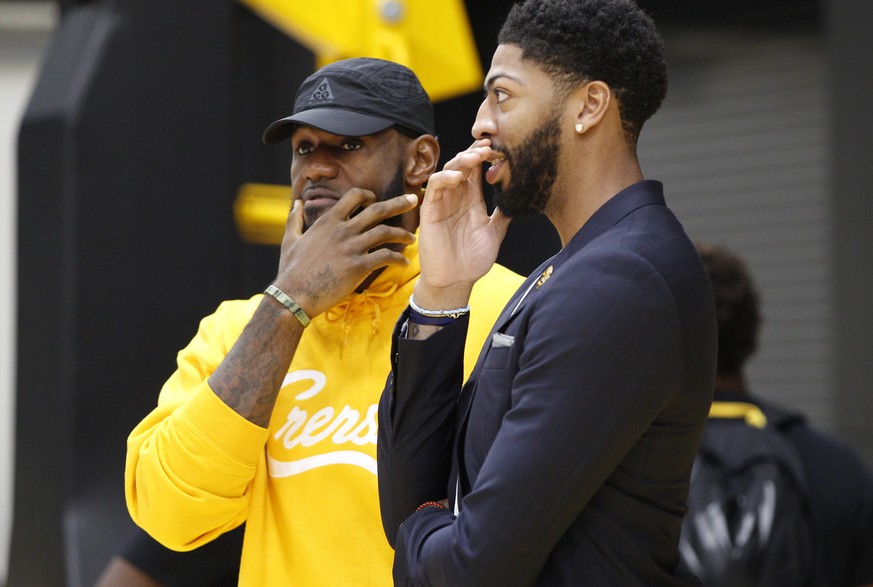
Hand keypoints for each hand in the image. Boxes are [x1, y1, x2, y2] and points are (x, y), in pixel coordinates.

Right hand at [274, 188, 417, 316]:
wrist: (293, 296)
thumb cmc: (291, 270)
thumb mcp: (290, 240)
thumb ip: (295, 219)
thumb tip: (296, 203)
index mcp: (328, 221)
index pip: (354, 196)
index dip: (368, 196)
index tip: (377, 200)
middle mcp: (342, 230)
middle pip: (377, 210)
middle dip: (399, 203)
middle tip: (413, 200)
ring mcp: (351, 248)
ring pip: (386, 232)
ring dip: (402, 233)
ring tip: (412, 238)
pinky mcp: (358, 267)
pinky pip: (386, 257)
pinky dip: (398, 258)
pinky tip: (404, 262)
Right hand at [415, 140, 510, 308]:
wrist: (455, 281)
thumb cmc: (472, 260)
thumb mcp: (494, 233)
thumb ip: (503, 214)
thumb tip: (519, 198)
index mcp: (472, 200)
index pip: (477, 170)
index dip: (485, 156)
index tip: (500, 149)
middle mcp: (457, 197)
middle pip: (462, 164)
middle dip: (474, 152)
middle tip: (489, 147)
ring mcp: (442, 202)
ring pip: (448, 170)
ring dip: (460, 160)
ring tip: (476, 157)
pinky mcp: (430, 210)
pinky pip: (435, 187)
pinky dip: (445, 177)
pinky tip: (459, 176)